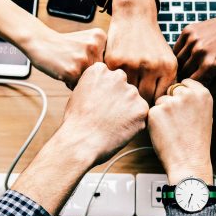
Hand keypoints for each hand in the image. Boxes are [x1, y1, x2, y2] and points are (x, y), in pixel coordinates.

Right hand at [12, 62, 147, 212]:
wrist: (77, 146)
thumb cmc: (73, 125)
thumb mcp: (78, 95)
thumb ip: (93, 85)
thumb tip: (100, 84)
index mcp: (99, 70)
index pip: (113, 75)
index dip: (109, 93)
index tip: (102, 106)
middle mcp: (116, 77)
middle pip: (126, 87)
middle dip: (120, 102)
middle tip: (107, 119)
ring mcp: (130, 93)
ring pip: (135, 102)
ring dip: (127, 114)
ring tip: (111, 127)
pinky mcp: (140, 111)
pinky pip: (143, 117)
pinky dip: (134, 126)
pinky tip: (119, 132)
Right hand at [26, 28, 106, 88]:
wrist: (39, 41)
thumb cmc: (62, 44)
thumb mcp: (85, 41)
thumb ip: (100, 54)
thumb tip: (112, 79)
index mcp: (100, 37)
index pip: (107, 62)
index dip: (93, 64)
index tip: (81, 56)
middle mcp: (95, 46)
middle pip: (99, 72)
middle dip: (87, 72)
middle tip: (72, 62)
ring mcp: (84, 59)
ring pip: (89, 80)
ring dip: (78, 78)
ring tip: (67, 65)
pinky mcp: (73, 71)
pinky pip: (77, 85)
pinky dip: (69, 82)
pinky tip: (62, 70)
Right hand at [104, 0, 177, 103]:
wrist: (134, 16)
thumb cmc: (151, 42)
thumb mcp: (166, 59)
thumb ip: (166, 82)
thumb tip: (162, 108)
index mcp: (168, 67)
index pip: (161, 98)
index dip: (154, 105)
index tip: (148, 106)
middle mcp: (152, 66)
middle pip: (145, 99)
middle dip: (139, 103)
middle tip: (134, 104)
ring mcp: (132, 63)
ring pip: (128, 92)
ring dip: (125, 95)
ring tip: (123, 97)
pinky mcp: (115, 61)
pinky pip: (114, 82)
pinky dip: (114, 85)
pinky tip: (114, 85)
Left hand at [148, 79, 212, 183]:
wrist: (189, 161)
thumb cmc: (196, 142)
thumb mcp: (204, 115)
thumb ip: (194, 99)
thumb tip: (180, 90)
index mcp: (202, 94)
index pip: (185, 82)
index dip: (182, 95)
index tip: (183, 107)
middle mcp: (187, 94)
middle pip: (171, 90)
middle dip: (171, 102)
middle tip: (178, 122)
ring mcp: (171, 102)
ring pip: (160, 101)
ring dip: (162, 112)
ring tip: (173, 129)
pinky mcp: (156, 112)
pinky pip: (151, 112)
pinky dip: (154, 121)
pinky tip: (164, 133)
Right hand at [173, 6, 215, 91]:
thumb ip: (214, 89)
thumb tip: (197, 92)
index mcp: (210, 66)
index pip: (191, 84)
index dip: (194, 86)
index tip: (198, 84)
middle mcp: (199, 52)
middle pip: (183, 73)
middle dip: (188, 76)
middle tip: (195, 75)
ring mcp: (193, 40)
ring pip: (177, 61)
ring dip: (183, 65)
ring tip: (193, 65)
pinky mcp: (188, 30)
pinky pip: (177, 48)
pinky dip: (180, 53)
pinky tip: (190, 54)